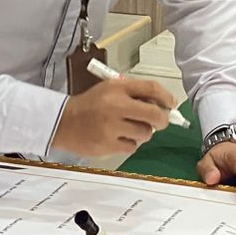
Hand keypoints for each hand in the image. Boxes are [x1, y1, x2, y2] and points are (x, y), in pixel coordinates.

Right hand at [54, 78, 174, 158]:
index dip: (166, 96)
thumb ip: (133, 93)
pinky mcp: (108, 145)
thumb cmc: (90, 105)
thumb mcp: (109, 89)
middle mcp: (115, 106)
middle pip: (154, 114)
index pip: (150, 88)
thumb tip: (161, 104)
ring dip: (143, 132)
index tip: (171, 103)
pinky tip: (118, 137)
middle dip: (162, 119)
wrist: (64, 122)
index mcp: (117, 88)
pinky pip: (132, 147)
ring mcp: (112, 128)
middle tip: (160, 121)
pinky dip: (129, 143)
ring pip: (145, 133)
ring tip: (129, 128)